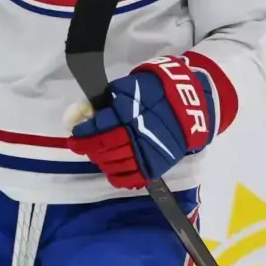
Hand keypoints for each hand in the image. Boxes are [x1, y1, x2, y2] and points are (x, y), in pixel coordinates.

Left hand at [68, 54, 218, 188]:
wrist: (190, 106)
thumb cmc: (157, 92)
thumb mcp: (131, 87)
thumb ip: (111, 100)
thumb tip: (91, 112)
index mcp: (127, 115)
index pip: (96, 130)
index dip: (82, 134)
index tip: (75, 134)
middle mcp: (134, 136)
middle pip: (102, 148)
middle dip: (86, 148)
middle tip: (79, 145)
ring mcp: (144, 154)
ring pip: (112, 164)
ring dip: (99, 160)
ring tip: (96, 155)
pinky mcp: (154, 166)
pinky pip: (129, 178)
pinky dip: (116, 177)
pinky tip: (110, 170)